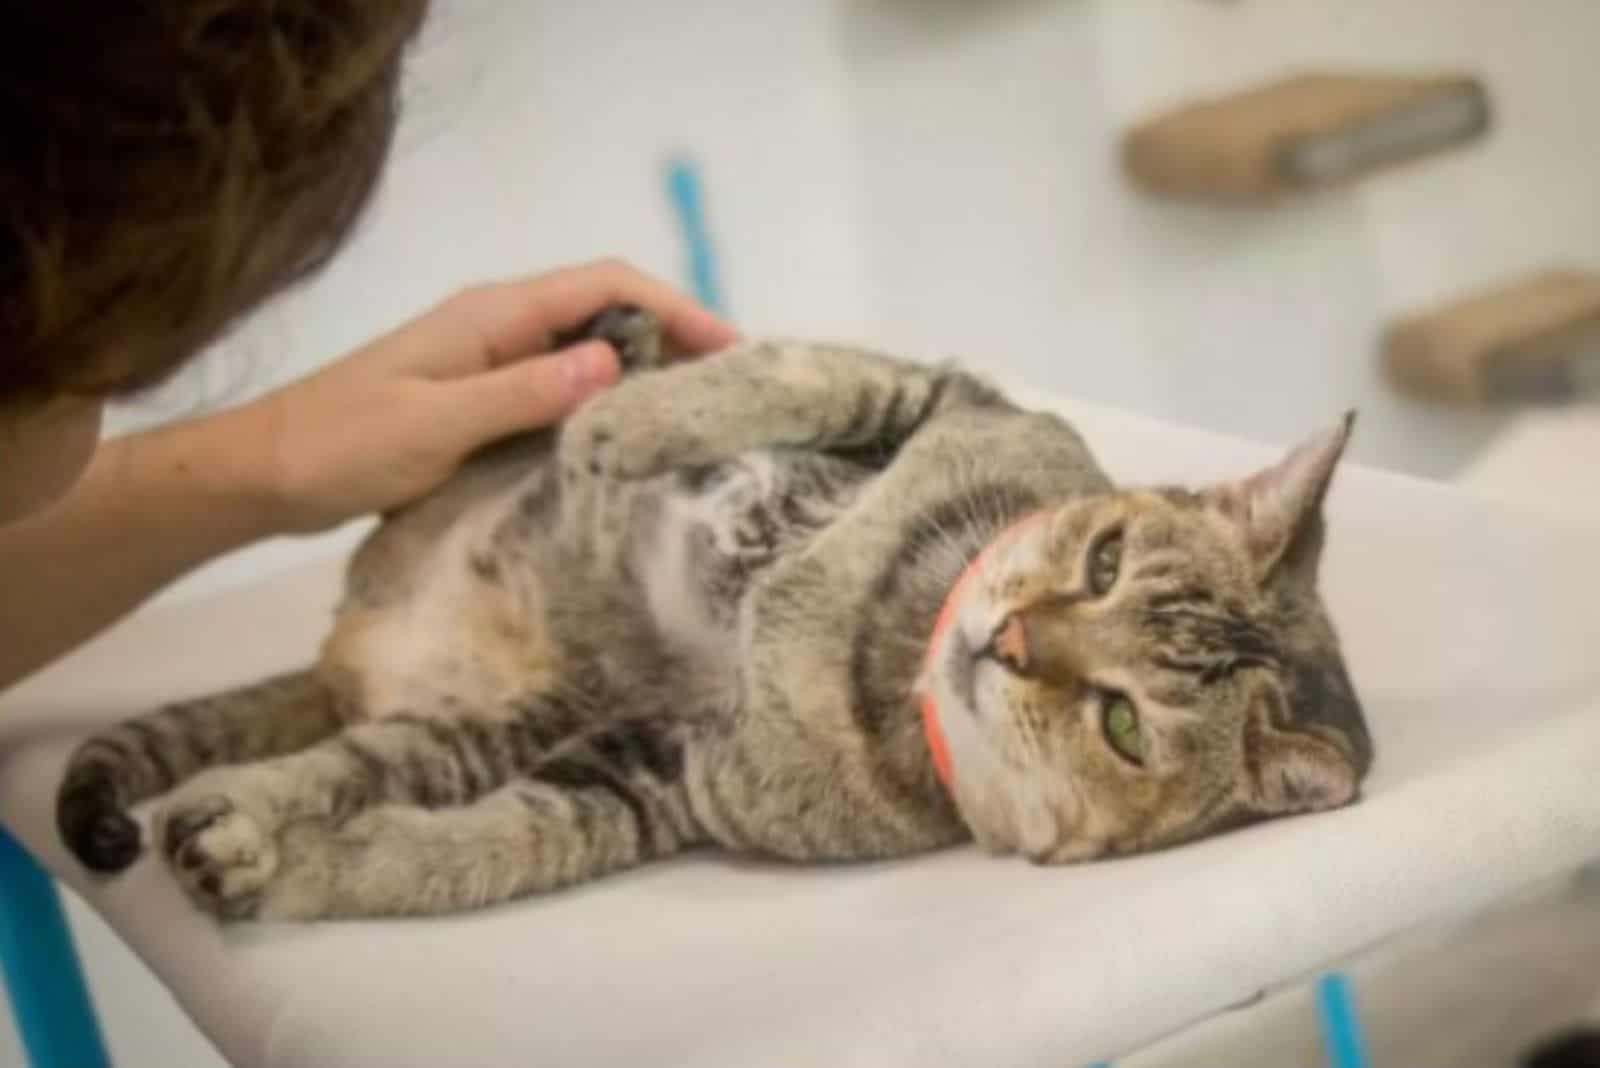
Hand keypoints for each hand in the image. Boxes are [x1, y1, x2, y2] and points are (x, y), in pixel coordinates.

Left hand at [232, 260, 737, 533]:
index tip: (730, 347)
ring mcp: (489, 363)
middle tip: (728, 390)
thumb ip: (522, 391)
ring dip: (642, 373)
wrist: (263, 473)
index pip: (605, 284)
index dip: (675, 306)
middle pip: (607, 310)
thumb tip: (616, 360)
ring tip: (695, 417)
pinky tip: (625, 445)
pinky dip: (602, 406)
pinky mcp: (480, 401)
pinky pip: (559, 390)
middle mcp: (498, 326)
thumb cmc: (341, 445)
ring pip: (586, 351)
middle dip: (673, 336)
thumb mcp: (435, 423)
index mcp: (492, 315)